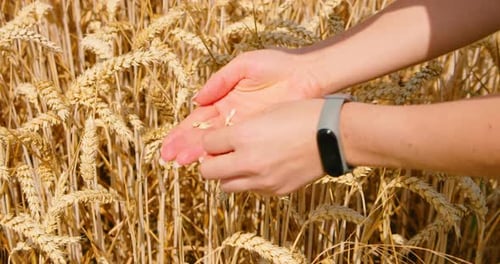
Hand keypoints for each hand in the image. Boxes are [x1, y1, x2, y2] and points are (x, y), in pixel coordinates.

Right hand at [161, 49, 322, 164]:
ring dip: (199, 153)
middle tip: (169, 158)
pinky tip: (209, 163)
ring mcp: (246, 128)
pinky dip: (223, 156)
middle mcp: (232, 117)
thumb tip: (197, 99)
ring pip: (218, 144)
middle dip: (186, 145)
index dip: (182, 132)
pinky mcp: (260, 136)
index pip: (199, 119)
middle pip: (203, 134)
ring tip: (183, 162)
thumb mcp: (245, 65)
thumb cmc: (278, 66)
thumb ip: (220, 80)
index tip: (169, 145)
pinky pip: (238, 148)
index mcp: (226, 99)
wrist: (309, 76)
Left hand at [199, 99, 324, 194]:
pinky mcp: (276, 190)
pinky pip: (251, 189)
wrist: (336, 135)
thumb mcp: (268, 112)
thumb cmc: (304, 115)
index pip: (207, 144)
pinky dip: (249, 181)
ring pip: (226, 186)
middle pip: (207, 171)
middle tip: (220, 154)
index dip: (209, 139)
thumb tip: (226, 138)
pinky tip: (263, 167)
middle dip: (210, 161)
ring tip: (241, 162)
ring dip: (227, 174)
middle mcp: (248, 161)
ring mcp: (262, 180)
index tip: (216, 137)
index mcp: (244, 136)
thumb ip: (242, 127)